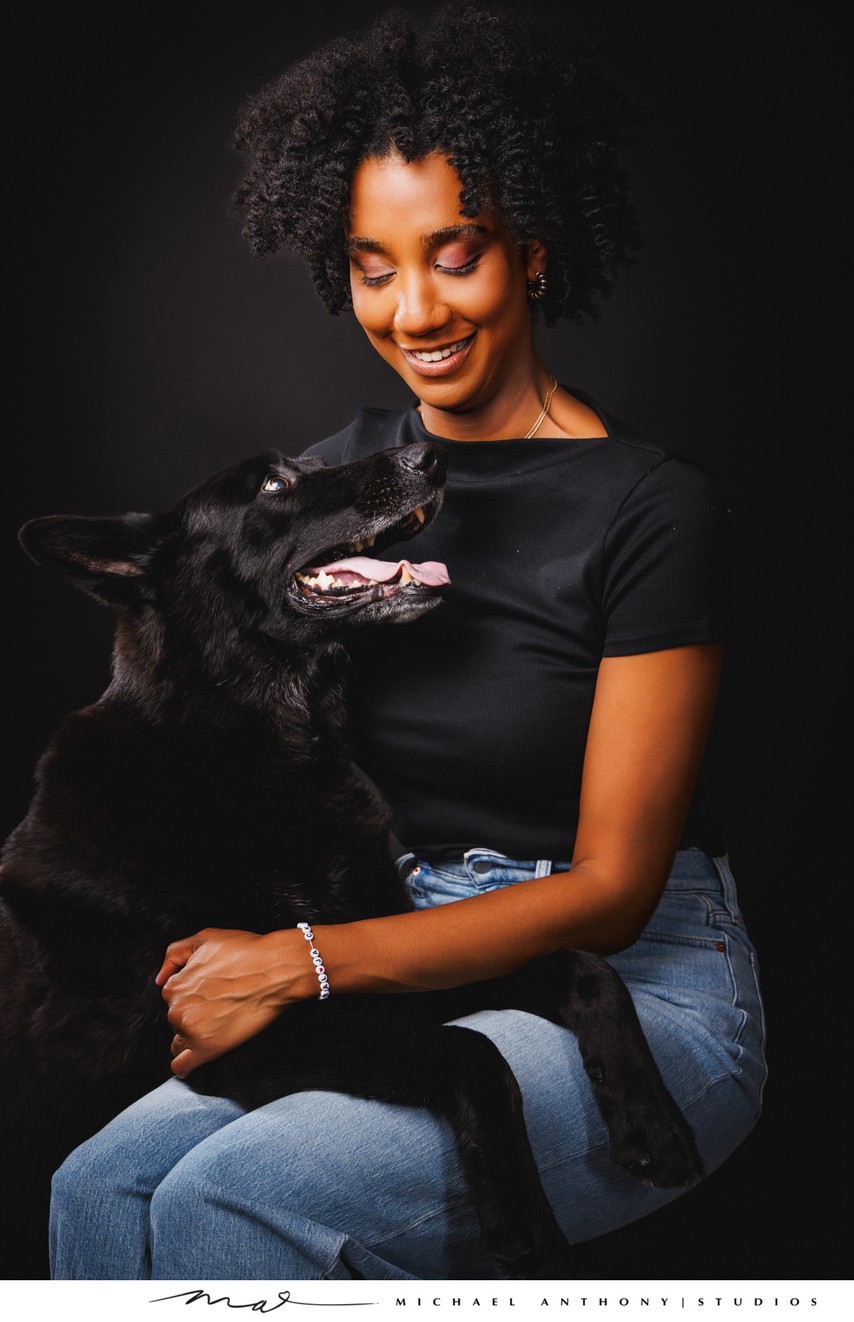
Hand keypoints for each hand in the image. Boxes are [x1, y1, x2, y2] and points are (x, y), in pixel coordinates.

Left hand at [155, 927, 301, 1077]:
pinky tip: (195, 1057)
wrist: (276, 969)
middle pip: (176, 1020)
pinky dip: (185, 1066)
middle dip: (193, 1014)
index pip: (173, 999)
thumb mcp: (204, 938)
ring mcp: (191, 1030)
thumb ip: (174, 954)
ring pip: (181, 1041)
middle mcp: (177, 1009)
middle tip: (219, 1005)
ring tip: (218, 1025)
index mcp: (175, 986)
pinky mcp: (207, 1049)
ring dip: (194, 1035)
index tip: (209, 994)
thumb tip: (159, 978)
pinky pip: (182, 1066)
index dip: (192, 995)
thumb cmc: (246, 952)